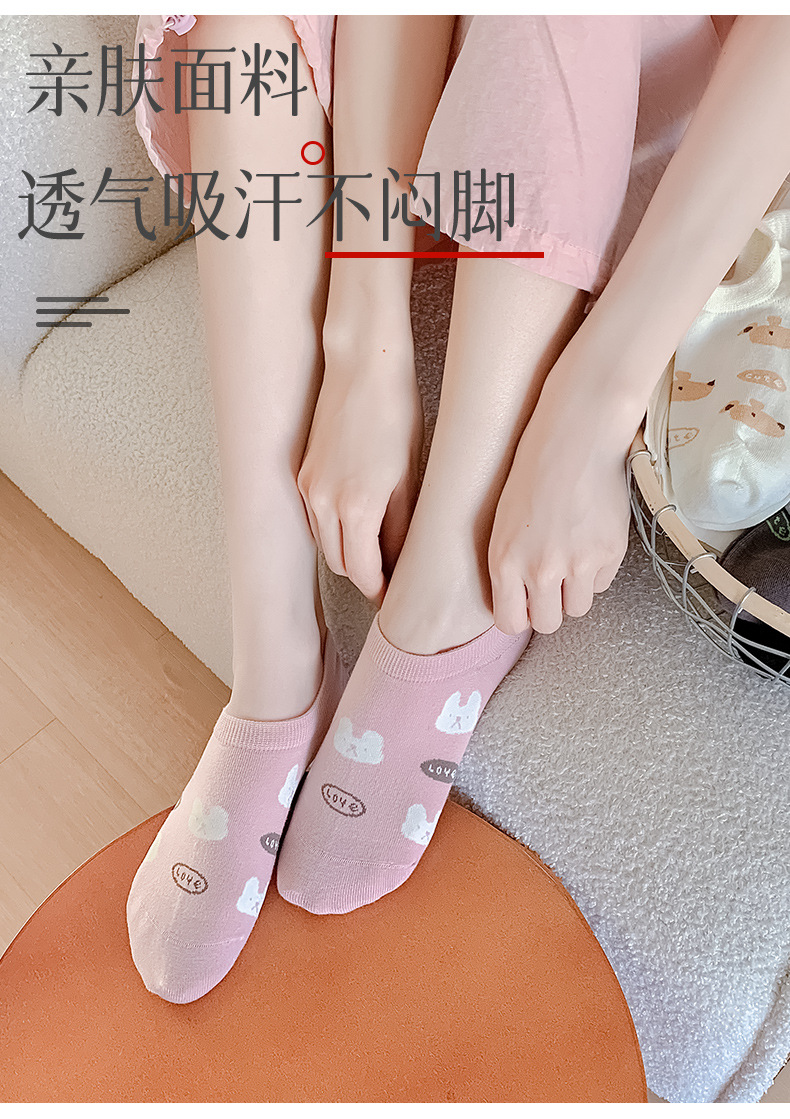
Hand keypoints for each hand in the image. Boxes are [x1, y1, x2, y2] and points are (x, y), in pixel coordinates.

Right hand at [297, 331, 423, 605]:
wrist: (363, 366)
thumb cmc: (396, 413)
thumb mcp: (410, 475)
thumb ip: (401, 524)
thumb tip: (399, 559)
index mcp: (358, 507)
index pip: (363, 572)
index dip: (379, 588)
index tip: (393, 593)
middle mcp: (325, 503)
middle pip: (340, 563)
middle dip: (363, 574)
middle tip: (388, 573)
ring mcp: (309, 487)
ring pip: (324, 542)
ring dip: (346, 552)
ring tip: (375, 548)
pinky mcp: (303, 473)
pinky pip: (315, 518)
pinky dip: (333, 529)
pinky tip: (356, 520)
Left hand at [488, 401, 631, 634]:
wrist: (576, 438)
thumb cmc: (532, 472)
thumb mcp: (504, 522)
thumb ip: (510, 565)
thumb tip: (521, 600)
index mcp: (505, 561)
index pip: (510, 623)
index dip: (519, 615)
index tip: (523, 604)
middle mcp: (540, 569)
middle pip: (547, 623)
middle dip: (548, 608)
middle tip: (550, 583)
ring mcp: (579, 563)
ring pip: (578, 608)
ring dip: (575, 591)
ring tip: (571, 558)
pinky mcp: (610, 552)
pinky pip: (603, 583)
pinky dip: (597, 569)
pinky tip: (589, 538)